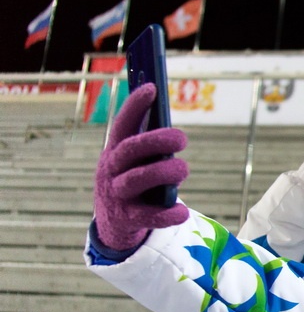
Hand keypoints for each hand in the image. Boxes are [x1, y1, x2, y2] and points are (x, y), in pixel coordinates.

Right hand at [93, 83, 189, 251]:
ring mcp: (117, 195)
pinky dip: (167, 214)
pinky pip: (148, 216)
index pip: (122, 125)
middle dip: (156, 140)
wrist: (113, 223)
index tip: (152, 88)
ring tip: (183, 169)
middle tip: (182, 138)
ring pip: (136, 180)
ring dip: (162, 172)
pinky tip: (181, 212)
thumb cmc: (133, 181)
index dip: (134, 105)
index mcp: (114, 151)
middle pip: (130, 150)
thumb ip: (150, 148)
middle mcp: (111, 170)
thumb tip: (175, 134)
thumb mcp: (136, 162)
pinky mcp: (128, 219)